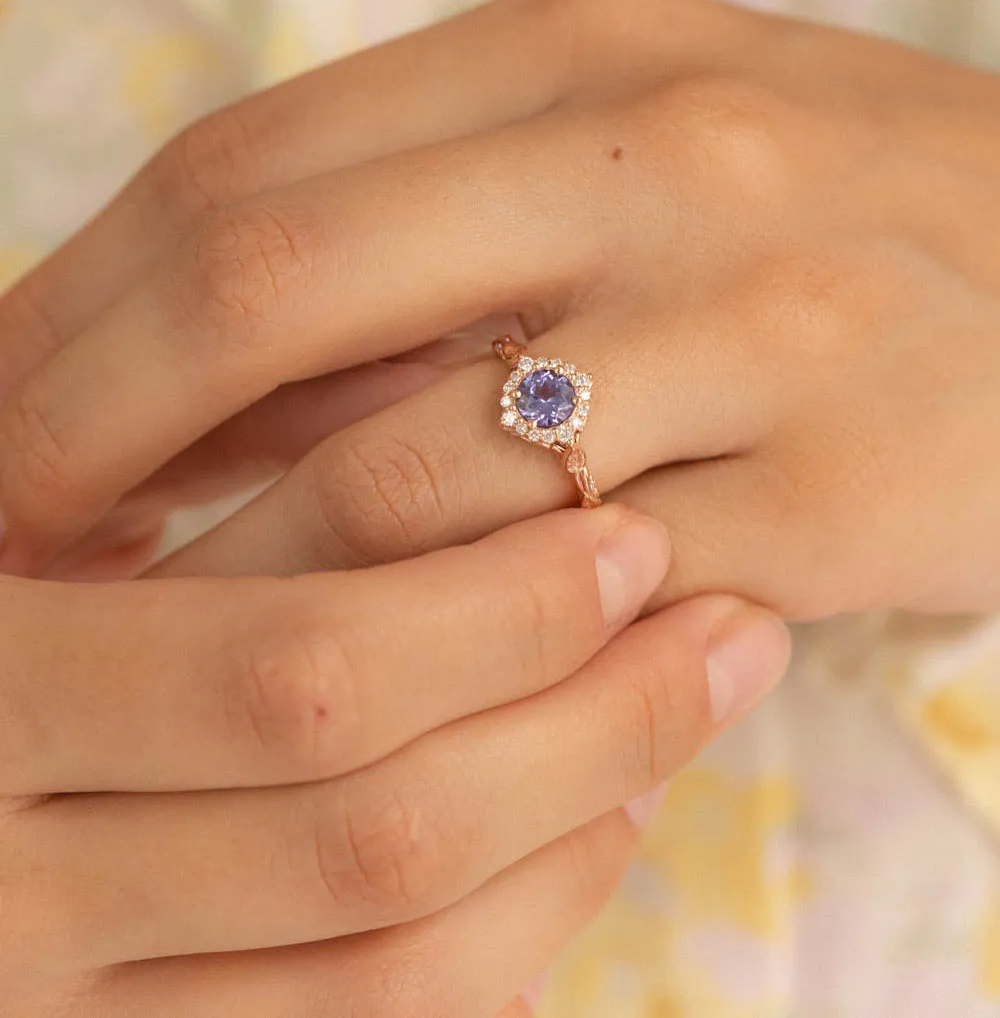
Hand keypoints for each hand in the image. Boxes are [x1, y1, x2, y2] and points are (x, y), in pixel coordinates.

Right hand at [0, 503, 789, 1013]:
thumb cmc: (12, 532)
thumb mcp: (62, 480)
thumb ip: (232, 435)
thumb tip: (459, 384)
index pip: (300, 679)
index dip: (497, 616)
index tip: (633, 533)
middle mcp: (9, 888)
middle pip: (377, 832)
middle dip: (586, 727)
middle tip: (724, 626)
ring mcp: (59, 1006)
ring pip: (390, 963)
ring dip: (574, 836)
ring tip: (680, 720)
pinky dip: (511, 942)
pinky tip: (588, 833)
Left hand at [3, 0, 999, 613]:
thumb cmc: (815, 209)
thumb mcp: (626, 147)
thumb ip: (424, 221)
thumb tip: (190, 367)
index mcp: (580, 49)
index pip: (244, 164)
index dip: (74, 297)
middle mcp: (658, 158)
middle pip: (271, 279)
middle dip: (84, 421)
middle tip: (5, 524)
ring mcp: (755, 324)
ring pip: (398, 477)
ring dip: (235, 575)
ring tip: (153, 628)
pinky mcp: (836, 493)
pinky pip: (562, 604)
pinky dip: (433, 652)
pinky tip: (376, 677)